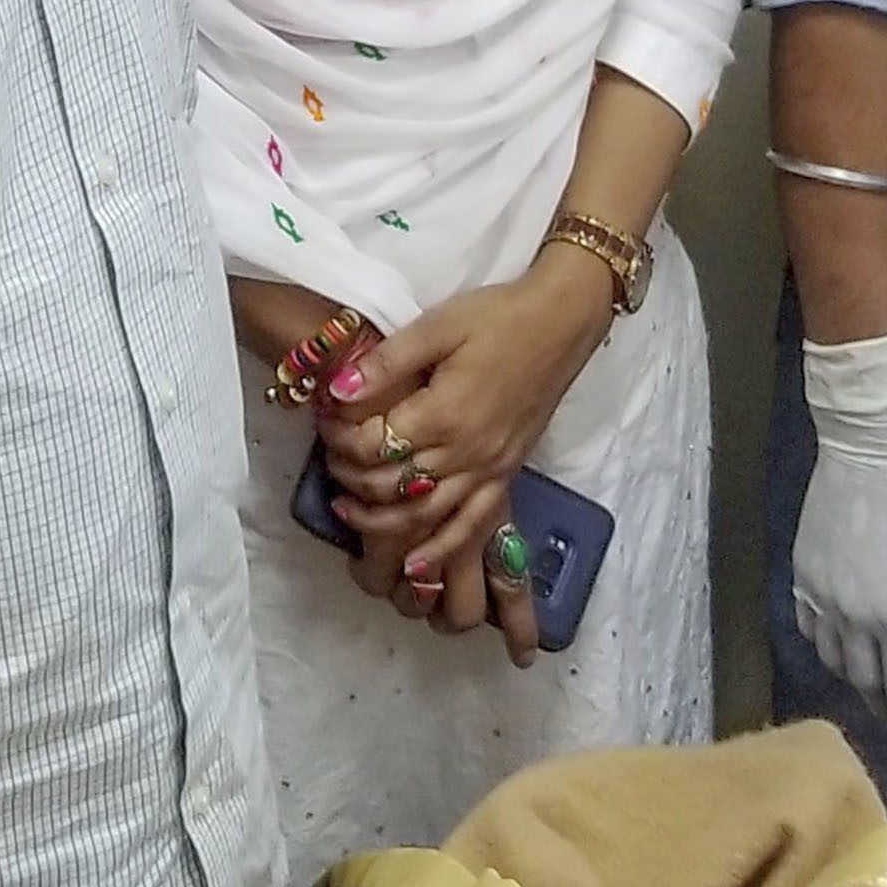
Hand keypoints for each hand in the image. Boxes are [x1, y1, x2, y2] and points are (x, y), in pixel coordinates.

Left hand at [322, 256, 609, 661]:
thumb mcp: (437, 326)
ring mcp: (488, 470)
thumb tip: (338, 391)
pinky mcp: (505, 476)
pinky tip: (415, 567)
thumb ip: (387, 363)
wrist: (561, 325)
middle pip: (392, 484)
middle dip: (351, 475)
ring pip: (425, 516)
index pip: (373, 444)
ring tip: (346, 511)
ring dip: (380, 522)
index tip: (325, 418)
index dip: (340, 437)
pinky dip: (440, 551)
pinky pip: (470, 526)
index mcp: (442, 414)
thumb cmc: (497, 319)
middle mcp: (464, 453)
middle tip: (329, 456)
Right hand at [791, 328, 886, 736]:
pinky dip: (825, 646)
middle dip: (883, 707)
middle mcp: (854, 618)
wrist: (867, 454)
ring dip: (853, 679)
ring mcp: (821, 599)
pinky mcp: (800, 578)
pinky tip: (838, 645)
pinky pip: (809, 628)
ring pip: (833, 660)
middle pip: (864, 682)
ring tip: (869, 685)